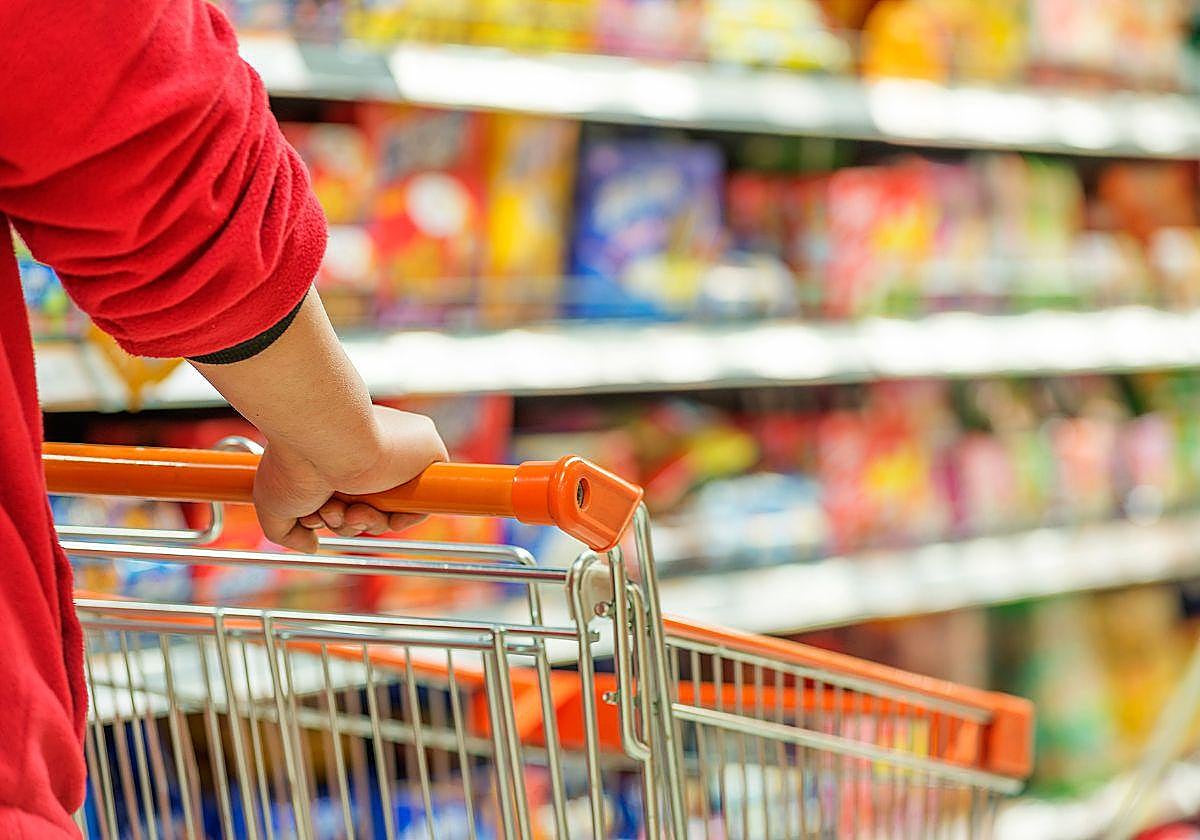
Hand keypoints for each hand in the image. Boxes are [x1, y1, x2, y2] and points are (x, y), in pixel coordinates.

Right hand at [253, 405, 448, 551]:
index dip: (330, 517)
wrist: (327, 437)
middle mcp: (367, 453)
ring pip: (390, 511)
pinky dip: (402, 519)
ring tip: (345, 508)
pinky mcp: (426, 454)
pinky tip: (378, 512)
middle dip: (345, 522)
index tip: (314, 516)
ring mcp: (396, 455)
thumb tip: (311, 545)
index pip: (344, 500)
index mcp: (337, 456)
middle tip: (329, 512)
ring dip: (366, 522)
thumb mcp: (273, 504)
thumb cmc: (295, 463)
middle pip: (366, 510)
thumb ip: (288, 532)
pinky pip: (422, 503)